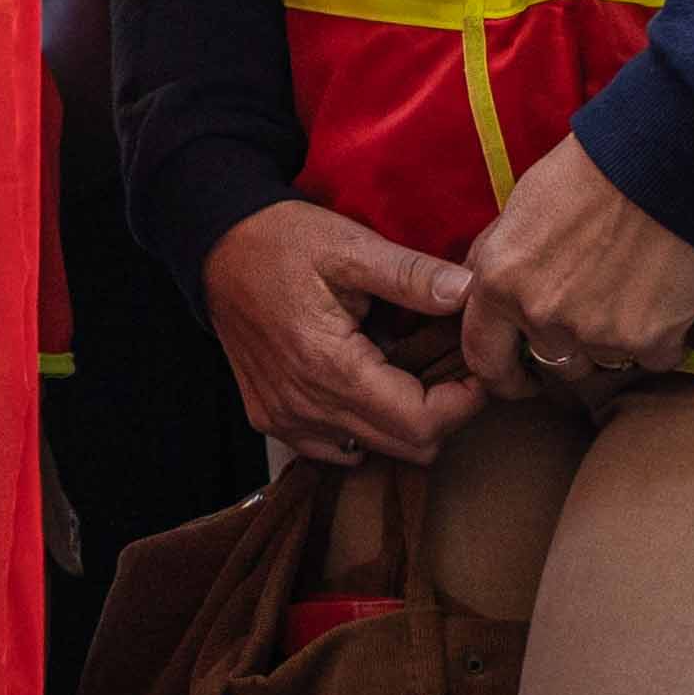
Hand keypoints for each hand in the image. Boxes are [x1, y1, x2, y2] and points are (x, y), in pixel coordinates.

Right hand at [199, 202, 488, 468]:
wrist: (216, 248)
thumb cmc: (283, 242)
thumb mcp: (351, 246)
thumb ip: (412, 275)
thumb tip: (469, 294)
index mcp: (330, 367)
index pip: (421, 423)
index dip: (464, 404)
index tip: (477, 371)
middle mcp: (306, 407)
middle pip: (406, 447)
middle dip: (444, 413)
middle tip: (452, 368)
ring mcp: (286, 419)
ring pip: (376, 451)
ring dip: (405, 422)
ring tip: (410, 372)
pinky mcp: (272, 420)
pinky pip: (338, 447)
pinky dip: (365, 427)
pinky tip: (368, 384)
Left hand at [456, 137, 693, 401]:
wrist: (663, 162)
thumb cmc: (587, 174)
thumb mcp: (517, 209)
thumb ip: (495, 259)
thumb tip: (480, 288)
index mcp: (499, 284)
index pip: (483, 357)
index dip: (501, 376)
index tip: (518, 381)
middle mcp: (541, 317)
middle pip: (552, 362)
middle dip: (569, 347)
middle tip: (594, 312)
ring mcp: (596, 334)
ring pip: (602, 361)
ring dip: (613, 340)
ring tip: (631, 291)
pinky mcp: (650, 340)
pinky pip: (653, 357)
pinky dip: (661, 337)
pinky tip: (666, 297)